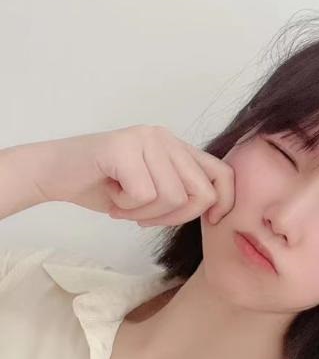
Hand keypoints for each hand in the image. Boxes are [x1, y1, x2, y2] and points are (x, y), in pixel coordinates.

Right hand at [32, 124, 235, 226]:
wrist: (53, 173)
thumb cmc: (103, 186)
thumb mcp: (153, 192)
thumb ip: (182, 194)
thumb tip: (216, 210)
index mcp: (176, 147)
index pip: (222, 173)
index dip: (224, 202)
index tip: (211, 221)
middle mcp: (165, 137)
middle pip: (201, 193)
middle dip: (175, 217)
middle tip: (143, 217)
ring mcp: (145, 139)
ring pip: (173, 198)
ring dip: (144, 214)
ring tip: (123, 203)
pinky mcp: (124, 148)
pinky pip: (144, 195)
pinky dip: (126, 207)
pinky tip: (111, 194)